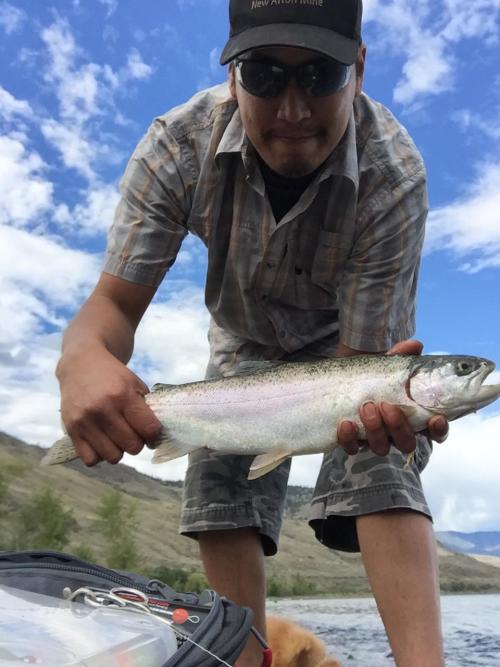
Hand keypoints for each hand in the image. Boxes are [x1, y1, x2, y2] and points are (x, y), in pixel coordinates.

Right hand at [57, 347, 161, 465]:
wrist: (81, 364)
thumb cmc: (112, 376)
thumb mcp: (134, 383)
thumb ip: (146, 408)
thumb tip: (156, 435)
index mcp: (123, 395)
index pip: (149, 429)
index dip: (155, 435)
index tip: (152, 433)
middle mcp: (103, 409)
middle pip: (132, 446)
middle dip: (137, 442)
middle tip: (133, 433)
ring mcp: (85, 421)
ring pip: (113, 457)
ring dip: (119, 450)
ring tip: (117, 438)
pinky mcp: (71, 430)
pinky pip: (91, 459)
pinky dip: (99, 455)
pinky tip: (101, 442)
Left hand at [337, 339, 448, 456]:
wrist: (339, 378)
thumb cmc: (372, 374)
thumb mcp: (386, 363)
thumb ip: (401, 355)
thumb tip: (414, 345)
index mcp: (413, 415)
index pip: (434, 430)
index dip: (439, 429)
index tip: (436, 418)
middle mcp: (396, 432)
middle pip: (407, 443)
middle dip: (398, 426)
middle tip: (386, 405)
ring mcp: (374, 438)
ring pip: (381, 447)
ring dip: (375, 429)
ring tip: (366, 407)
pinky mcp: (352, 440)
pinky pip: (352, 448)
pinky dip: (349, 438)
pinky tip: (345, 423)